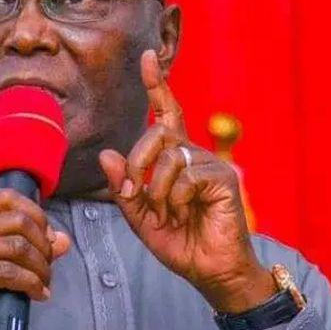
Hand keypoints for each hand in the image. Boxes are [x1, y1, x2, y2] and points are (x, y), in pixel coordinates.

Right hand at [0, 189, 70, 329]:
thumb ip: (26, 247)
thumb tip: (63, 240)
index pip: (8, 197)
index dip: (36, 214)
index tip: (48, 238)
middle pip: (19, 221)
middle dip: (43, 245)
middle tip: (47, 266)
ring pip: (18, 247)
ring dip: (40, 268)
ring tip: (43, 283)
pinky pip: (9, 273)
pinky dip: (31, 284)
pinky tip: (37, 294)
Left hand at [98, 50, 274, 313]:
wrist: (211, 272)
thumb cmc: (179, 242)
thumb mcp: (140, 216)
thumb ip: (125, 186)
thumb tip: (107, 154)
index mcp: (174, 158)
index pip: (166, 113)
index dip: (157, 84)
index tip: (148, 57)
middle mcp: (192, 154)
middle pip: (157, 131)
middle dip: (136, 162)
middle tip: (131, 194)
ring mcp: (210, 165)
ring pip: (169, 155)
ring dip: (155, 189)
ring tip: (167, 213)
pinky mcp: (223, 178)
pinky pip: (186, 175)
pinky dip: (175, 198)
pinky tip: (185, 213)